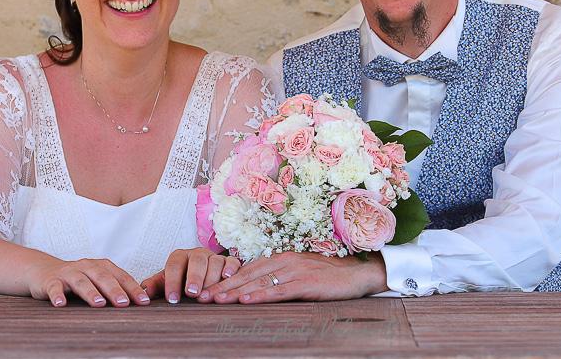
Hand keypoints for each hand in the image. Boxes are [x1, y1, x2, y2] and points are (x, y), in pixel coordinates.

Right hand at [27, 257, 149, 307]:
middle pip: (103, 278)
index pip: (121, 277)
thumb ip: (115, 288)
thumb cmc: (79, 279)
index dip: (133, 289)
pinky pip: (54, 288)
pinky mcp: (51, 281)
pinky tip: (61, 304)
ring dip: (90, 292)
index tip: (144, 301)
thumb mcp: (98, 280)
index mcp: (102, 266)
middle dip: (114, 290)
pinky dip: (57, 295)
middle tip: (124, 303)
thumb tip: (141, 302)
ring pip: (81, 282)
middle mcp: (87, 267)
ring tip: (99, 303)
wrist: (44, 271)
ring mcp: (69, 273)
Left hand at [141, 248, 241, 303]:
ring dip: (212, 278)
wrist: (199, 275)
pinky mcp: (229, 262)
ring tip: (209, 294)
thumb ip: (155, 286)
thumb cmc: (180, 282)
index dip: (172, 281)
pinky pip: (232, 262)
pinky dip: (230, 269)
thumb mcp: (166, 283)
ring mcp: (214, 257)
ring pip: (215, 262)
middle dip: (195, 277)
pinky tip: (227, 279)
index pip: (174, 265)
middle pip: (197, 261)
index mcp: (180, 256)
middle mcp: (198, 254)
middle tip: (192, 294)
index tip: (172, 299)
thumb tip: (144, 292)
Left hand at [201, 251, 387, 303]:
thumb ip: (281, 278)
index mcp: (282, 258)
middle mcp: (285, 261)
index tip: (207, 289)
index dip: (226, 280)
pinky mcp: (306, 283)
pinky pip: (279, 291)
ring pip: (259, 282)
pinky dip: (261, 295)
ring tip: (216, 300)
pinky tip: (246, 301)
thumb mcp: (301, 274)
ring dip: (235, 292)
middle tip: (202, 296)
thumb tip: (257, 289)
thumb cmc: (329, 276)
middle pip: (248, 274)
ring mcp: (295, 271)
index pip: (248, 269)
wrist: (358, 273)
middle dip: (223, 286)